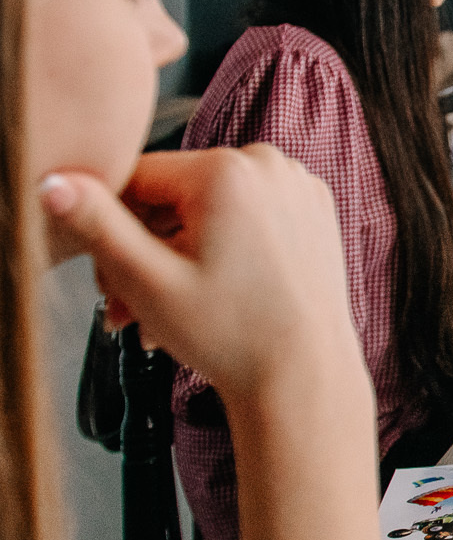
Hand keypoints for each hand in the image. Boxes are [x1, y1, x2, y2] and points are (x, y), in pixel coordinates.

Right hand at [41, 149, 363, 411]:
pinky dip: (221, 249)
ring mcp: (296, 185)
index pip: (135, 178)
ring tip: (162, 313)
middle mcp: (268, 164)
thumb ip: (95, 224)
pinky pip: (247, 217)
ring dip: (177, 256)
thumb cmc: (230, 335)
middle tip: (126, 307)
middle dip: (143, 251)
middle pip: (173, 197)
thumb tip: (52, 181)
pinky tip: (207, 294)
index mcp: (226, 170)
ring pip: (208, 210)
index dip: (110, 226)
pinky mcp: (312, 209)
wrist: (303, 375)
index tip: (108, 276)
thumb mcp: (144, 280)